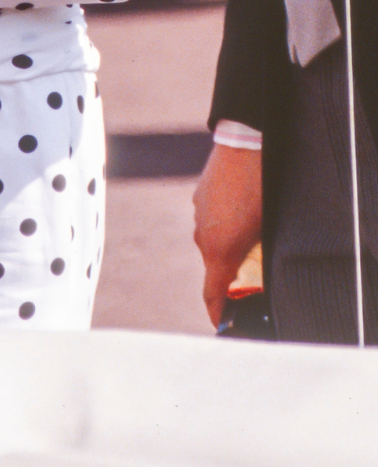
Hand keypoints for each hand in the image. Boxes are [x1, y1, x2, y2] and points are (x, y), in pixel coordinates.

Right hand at [193, 142, 262, 326]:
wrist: (245, 143)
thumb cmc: (262, 189)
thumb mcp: (268, 231)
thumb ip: (259, 259)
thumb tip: (260, 276)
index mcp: (218, 250)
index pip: (212, 295)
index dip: (217, 314)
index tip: (223, 324)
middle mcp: (202, 236)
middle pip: (216, 266)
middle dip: (233, 273)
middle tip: (255, 272)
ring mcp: (198, 214)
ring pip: (214, 240)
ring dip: (230, 243)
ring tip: (253, 232)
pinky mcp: (200, 196)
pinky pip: (212, 219)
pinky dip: (225, 223)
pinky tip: (244, 209)